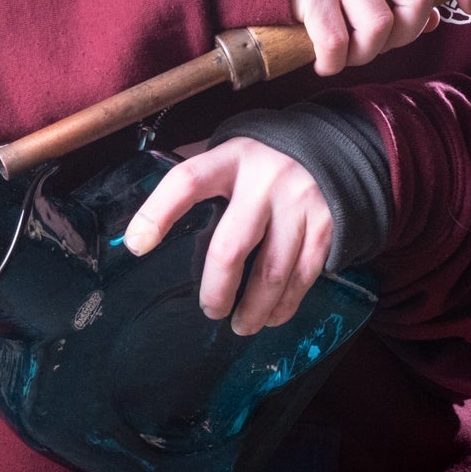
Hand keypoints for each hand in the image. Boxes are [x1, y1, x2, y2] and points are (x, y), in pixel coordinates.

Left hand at [122, 138, 331, 335]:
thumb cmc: (265, 158)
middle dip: (216, 289)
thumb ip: (199, 175)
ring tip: (240, 325)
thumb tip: (151, 216)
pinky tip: (272, 316)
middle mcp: (264, 180)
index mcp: (231, 158)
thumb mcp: (231, 153)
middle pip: (230, 247)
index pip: (186, 181)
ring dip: (253, 309)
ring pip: (270, 272)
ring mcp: (298, 204)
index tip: (137, 245)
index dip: (158, 213)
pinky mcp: (326, 225)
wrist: (333, 146)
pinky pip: (302, 276)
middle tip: (209, 310)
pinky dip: (285, 305)